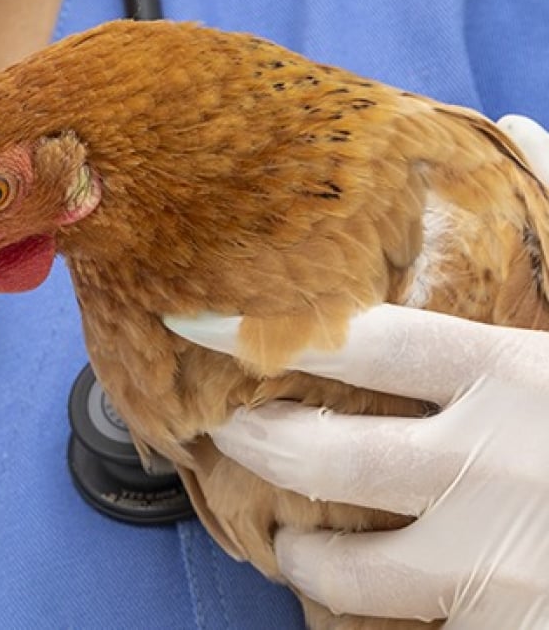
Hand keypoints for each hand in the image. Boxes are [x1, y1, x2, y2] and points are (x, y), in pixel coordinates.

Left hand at [162, 114, 548, 627]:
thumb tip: (519, 131)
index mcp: (516, 376)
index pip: (356, 343)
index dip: (261, 332)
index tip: (193, 323)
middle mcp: (490, 465)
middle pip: (317, 455)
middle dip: (254, 445)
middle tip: (229, 434)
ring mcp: (493, 561)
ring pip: (340, 567)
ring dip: (303, 557)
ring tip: (294, 544)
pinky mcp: (504, 628)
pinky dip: (372, 618)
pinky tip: (375, 602)